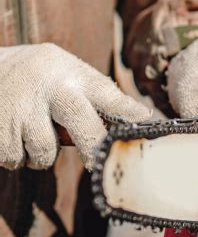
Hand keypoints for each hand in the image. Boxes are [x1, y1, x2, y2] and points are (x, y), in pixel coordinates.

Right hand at [0, 43, 150, 169]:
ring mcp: (20, 107)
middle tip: (100, 165)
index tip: (145, 120)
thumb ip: (91, 94)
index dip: (126, 109)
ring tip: (31, 132)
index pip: (106, 93)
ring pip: (44, 152)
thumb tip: (133, 119)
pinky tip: (11, 134)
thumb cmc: (35, 77)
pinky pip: (15, 159)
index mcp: (70, 73)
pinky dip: (15, 156)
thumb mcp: (63, 71)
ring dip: (41, 155)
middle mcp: (48, 88)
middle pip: (82, 126)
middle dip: (94, 149)